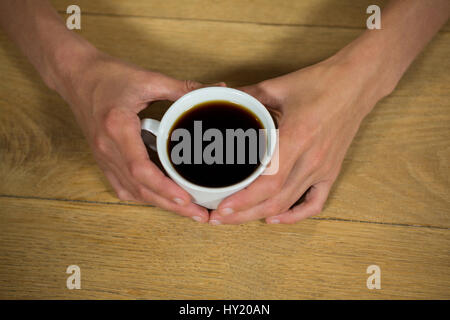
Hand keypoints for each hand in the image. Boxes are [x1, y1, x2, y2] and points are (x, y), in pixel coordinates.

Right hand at [60, 51, 222, 221]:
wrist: (77, 76)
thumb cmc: (108, 76)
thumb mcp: (148, 79)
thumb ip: (182, 88)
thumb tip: (216, 91)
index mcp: (118, 128)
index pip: (140, 168)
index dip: (164, 188)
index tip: (186, 199)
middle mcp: (108, 148)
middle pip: (139, 188)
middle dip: (170, 206)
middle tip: (199, 215)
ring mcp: (103, 157)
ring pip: (132, 191)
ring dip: (160, 204)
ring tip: (186, 211)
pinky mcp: (103, 158)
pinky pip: (122, 186)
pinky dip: (142, 196)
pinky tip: (158, 199)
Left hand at [209, 57, 384, 224]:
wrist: (356, 83)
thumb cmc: (320, 82)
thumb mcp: (278, 86)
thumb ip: (246, 96)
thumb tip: (221, 100)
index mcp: (297, 138)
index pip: (269, 182)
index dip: (243, 200)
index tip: (222, 208)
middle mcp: (312, 159)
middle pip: (275, 201)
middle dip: (243, 214)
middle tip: (219, 217)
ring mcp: (324, 169)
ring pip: (289, 204)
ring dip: (261, 215)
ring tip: (237, 219)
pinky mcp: (332, 172)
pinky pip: (315, 203)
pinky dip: (295, 215)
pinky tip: (275, 218)